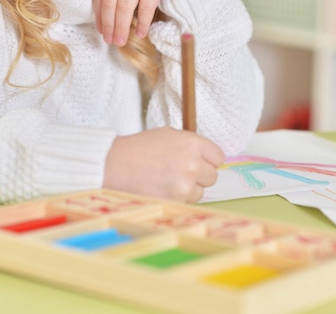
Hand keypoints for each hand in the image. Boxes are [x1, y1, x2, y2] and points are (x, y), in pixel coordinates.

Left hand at [94, 0, 191, 45]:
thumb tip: (105, 17)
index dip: (99, 15)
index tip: (101, 30)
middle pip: (110, 2)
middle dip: (108, 25)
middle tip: (109, 40)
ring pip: (124, 7)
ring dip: (121, 27)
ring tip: (121, 41)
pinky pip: (145, 9)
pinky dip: (142, 23)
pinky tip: (141, 33)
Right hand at [103, 127, 224, 201]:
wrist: (116, 164)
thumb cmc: (140, 148)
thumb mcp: (168, 134)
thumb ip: (190, 143)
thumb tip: (205, 153)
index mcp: (193, 143)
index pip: (218, 157)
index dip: (209, 159)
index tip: (202, 161)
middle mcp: (193, 164)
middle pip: (212, 176)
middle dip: (200, 175)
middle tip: (182, 171)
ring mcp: (185, 184)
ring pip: (201, 191)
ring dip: (190, 188)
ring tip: (170, 179)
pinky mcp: (176, 201)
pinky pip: (188, 202)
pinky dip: (179, 198)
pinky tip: (164, 188)